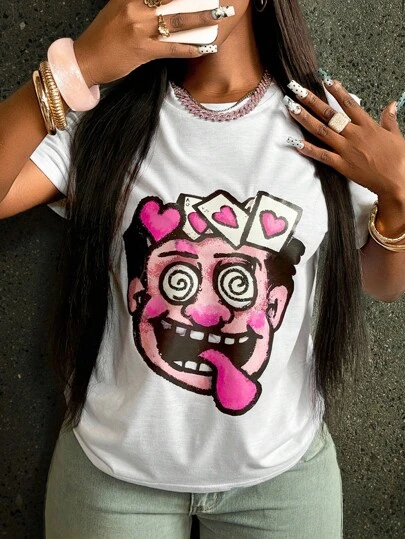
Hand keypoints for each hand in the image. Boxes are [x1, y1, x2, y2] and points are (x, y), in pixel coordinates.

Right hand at [72, 0, 224, 86]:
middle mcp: (134, 8)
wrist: (85, 61)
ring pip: (177, 21)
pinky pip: (172, 47)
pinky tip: (205, 48)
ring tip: (220, 16)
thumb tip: (161, 3)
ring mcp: (139, 29)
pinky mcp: (142, 50)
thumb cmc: (104, 38)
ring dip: (201, 19)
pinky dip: (190, 48)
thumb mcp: (118, 10)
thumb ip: (138, 4)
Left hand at [284, 78, 404, 202]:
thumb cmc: (399, 159)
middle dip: (312, 101)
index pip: (349, 104)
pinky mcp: (341, 165)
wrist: (397, 181)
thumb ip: (389, 119)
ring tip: (291, 107)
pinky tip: (296, 142)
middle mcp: (354, 135)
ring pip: (321, 131)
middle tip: (297, 90)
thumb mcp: (396, 135)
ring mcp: (346, 150)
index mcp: (367, 126)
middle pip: (329, 114)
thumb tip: (391, 104)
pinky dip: (309, 149)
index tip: (326, 80)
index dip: (337, 91)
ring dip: (305, 118)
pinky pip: (322, 155)